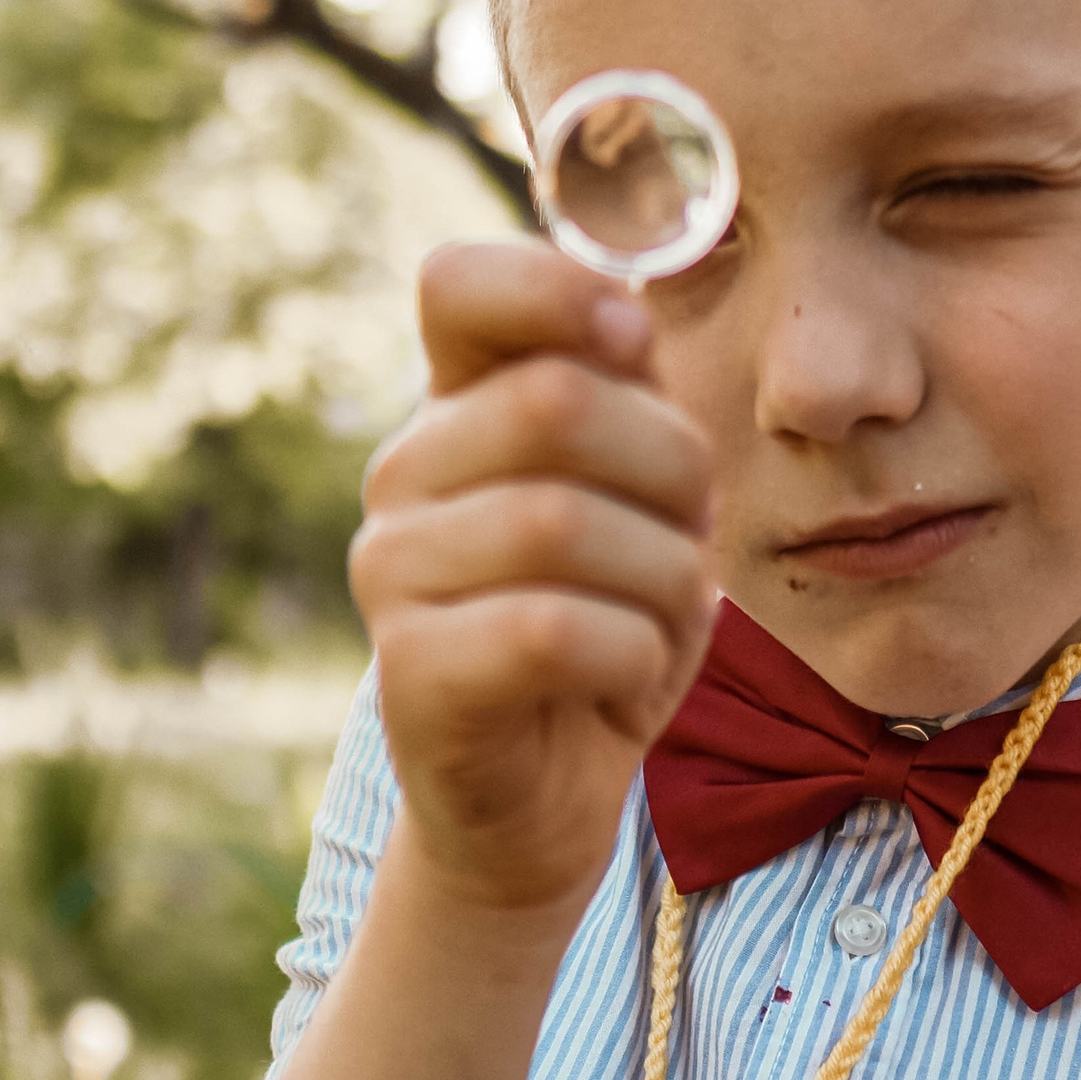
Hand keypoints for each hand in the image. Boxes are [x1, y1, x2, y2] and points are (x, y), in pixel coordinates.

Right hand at [350, 239, 716, 920]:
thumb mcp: (640, 492)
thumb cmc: (606, 624)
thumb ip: (628, 390)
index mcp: (457, 405)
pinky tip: (631, 675)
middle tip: (689, 533)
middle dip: (670, 469)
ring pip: (562, 521)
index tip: (631, 342)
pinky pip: (550, 630)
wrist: (548, 797)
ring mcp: (390, 571)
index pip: (458, 281)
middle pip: (555, 402)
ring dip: (663, 578)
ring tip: (664, 619)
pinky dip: (633, 653)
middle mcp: (403, 473)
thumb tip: (627, 302)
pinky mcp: (409, 672)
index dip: (557, 289)